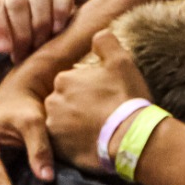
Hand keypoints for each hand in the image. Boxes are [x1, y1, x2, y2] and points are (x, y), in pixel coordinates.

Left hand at [46, 31, 151, 171]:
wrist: (131, 137)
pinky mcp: (59, 149)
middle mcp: (53, 101)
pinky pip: (63, 144)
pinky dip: (74, 144)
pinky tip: (92, 144)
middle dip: (78, 107)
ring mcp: (54, 127)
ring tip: (98, 131)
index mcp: (64, 79)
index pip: (71, 81)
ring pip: (62, 123)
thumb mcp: (121, 61)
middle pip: (64, 102)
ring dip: (75, 126)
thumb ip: (106, 42)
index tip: (104, 97)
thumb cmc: (126, 98)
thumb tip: (98, 34)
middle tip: (101, 115)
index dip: (89, 89)